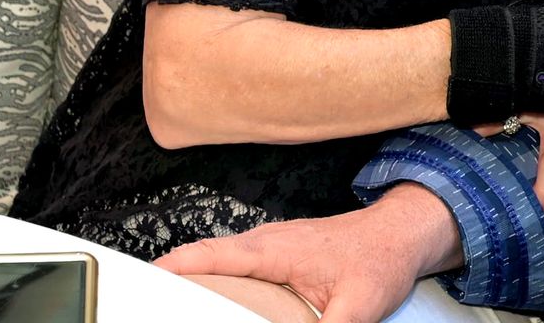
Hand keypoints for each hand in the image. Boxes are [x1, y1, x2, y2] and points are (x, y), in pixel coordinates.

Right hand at [155, 184, 459, 322]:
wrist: (401, 234)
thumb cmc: (381, 259)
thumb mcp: (357, 308)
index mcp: (274, 249)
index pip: (210, 255)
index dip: (173, 268)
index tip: (142, 281)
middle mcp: (265, 242)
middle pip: (203, 259)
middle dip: (171, 279)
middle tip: (145, 303)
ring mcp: (269, 246)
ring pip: (216, 263)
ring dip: (191, 281)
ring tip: (166, 306)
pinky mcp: (275, 256)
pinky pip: (232, 267)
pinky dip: (213, 280)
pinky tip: (208, 303)